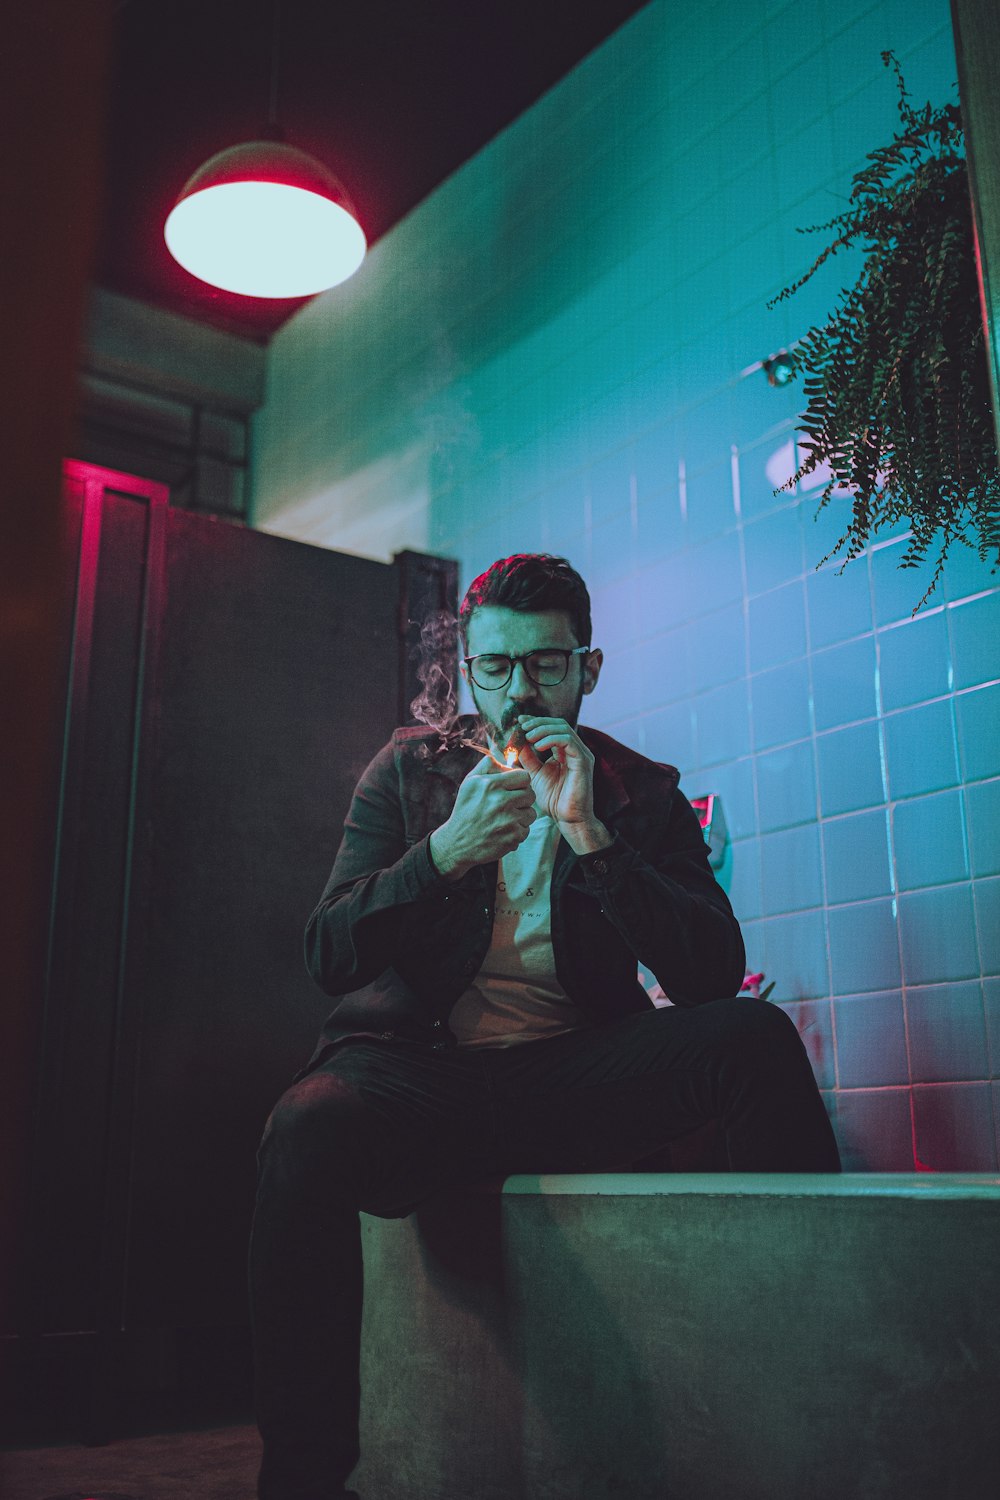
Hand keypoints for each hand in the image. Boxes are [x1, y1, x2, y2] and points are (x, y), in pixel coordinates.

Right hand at [429, 753, 535, 878]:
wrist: (458, 842)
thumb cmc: (465, 810)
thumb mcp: (470, 782)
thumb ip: (487, 765)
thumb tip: (506, 760)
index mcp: (491, 785)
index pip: (524, 776)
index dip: (520, 782)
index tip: (513, 788)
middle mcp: (501, 801)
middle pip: (530, 794)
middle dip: (522, 799)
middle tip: (509, 804)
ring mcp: (508, 820)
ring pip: (531, 813)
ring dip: (521, 816)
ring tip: (505, 819)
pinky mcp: (513, 837)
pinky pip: (526, 830)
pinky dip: (517, 832)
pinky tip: (503, 831)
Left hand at [515, 715, 595, 825]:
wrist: (567, 819)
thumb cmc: (554, 800)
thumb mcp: (535, 775)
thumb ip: (528, 758)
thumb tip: (516, 742)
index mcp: (565, 752)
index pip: (553, 728)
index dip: (536, 722)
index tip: (519, 722)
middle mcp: (576, 750)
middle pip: (559, 724)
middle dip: (538, 722)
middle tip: (522, 726)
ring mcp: (582, 755)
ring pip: (564, 729)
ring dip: (543, 729)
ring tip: (528, 736)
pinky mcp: (583, 762)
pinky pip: (568, 742)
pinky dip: (552, 739)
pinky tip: (538, 746)